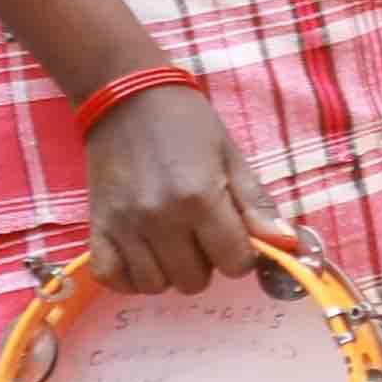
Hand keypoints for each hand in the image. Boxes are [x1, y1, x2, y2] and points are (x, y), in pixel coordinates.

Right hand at [81, 80, 264, 295]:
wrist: (126, 96)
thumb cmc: (187, 124)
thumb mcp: (232, 157)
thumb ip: (257, 205)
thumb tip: (284, 245)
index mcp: (200, 198)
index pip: (234, 264)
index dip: (240, 254)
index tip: (231, 233)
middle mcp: (160, 218)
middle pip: (194, 280)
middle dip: (205, 263)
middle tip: (199, 232)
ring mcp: (124, 226)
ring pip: (155, 285)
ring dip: (169, 270)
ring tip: (170, 240)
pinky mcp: (96, 226)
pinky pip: (112, 278)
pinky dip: (129, 276)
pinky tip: (141, 255)